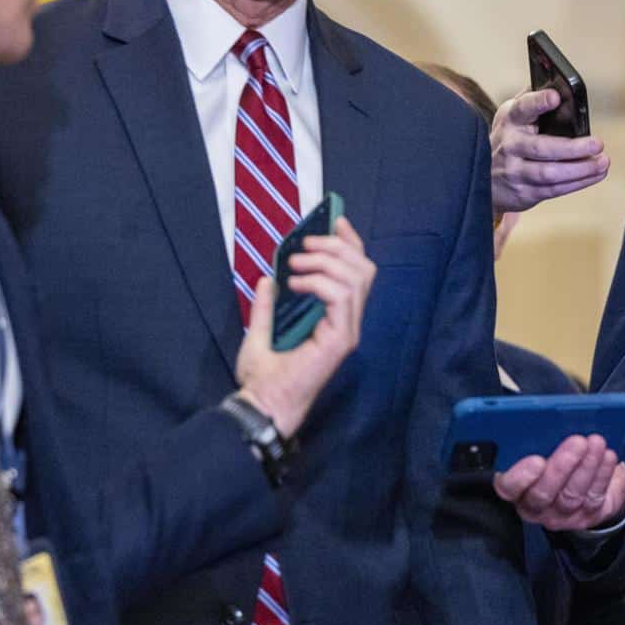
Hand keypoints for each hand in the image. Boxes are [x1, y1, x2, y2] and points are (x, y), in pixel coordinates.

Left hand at [233, 215, 374, 436]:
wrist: (261, 403)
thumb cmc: (263, 377)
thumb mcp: (261, 329)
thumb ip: (267, 304)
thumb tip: (268, 277)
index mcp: (336, 318)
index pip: (357, 271)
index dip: (349, 242)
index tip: (333, 221)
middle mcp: (348, 322)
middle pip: (363, 268)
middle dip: (336, 246)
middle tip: (304, 245)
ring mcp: (347, 331)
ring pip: (357, 277)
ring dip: (325, 260)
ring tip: (295, 264)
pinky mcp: (341, 339)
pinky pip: (340, 295)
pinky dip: (318, 281)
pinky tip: (295, 284)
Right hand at [490, 89, 608, 212]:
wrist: (484, 177)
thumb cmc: (510, 138)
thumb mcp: (513, 116)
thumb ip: (534, 99)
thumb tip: (562, 83)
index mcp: (510, 119)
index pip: (523, 108)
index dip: (538, 102)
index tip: (556, 97)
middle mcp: (510, 146)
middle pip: (541, 148)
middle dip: (572, 148)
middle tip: (598, 143)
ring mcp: (515, 172)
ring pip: (549, 173)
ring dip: (580, 169)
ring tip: (602, 162)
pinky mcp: (524, 192)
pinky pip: (555, 189)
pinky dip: (579, 182)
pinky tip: (595, 173)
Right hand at [496, 435, 624, 531]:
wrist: (584, 477)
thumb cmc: (554, 455)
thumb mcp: (540, 443)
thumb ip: (536, 436)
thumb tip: (547, 417)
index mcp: (515, 485)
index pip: (509, 487)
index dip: (520, 476)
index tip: (537, 459)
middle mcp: (533, 505)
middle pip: (542, 493)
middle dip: (561, 466)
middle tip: (577, 442)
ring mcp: (560, 515)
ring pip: (571, 495)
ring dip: (587, 466)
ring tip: (596, 443)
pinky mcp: (586, 516)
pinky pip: (594, 497)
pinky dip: (602, 475)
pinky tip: (607, 457)